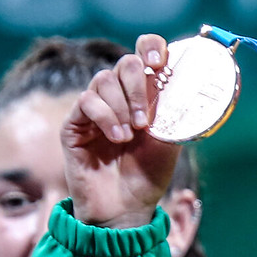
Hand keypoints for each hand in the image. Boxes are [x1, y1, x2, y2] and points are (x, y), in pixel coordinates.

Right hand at [61, 33, 181, 228]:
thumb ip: (172, 112)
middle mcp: (119, 97)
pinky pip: (87, 102)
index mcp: (145, 97)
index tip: (160, 63)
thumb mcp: (170, 142)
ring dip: (122, 105)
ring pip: (103, 80)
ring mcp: (95, 109)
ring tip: (132, 134)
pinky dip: (106, 116)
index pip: (145, 54)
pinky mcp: (75, 124)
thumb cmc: (148, 176)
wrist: (125, 208)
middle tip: (146, 120)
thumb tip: (182, 83)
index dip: (152, 48)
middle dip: (138, 86)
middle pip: (125, 64)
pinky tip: (116, 138)